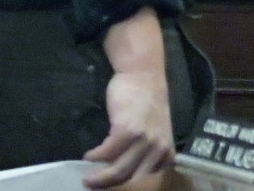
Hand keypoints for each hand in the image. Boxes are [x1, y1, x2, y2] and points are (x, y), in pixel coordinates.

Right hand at [82, 69, 173, 187]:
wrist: (143, 74)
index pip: (147, 180)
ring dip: (99, 177)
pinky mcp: (126, 130)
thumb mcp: (156, 130)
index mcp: (167, 152)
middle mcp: (157, 149)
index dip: (127, 186)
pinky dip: (95, 157)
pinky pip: (106, 152)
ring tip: (86, 178)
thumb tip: (129, 170)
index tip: (112, 188)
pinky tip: (89, 156)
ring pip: (117, 170)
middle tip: (92, 186)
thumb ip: (149, 151)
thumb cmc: (148, 100)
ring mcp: (143, 140)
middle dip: (110, 185)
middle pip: (130, 178)